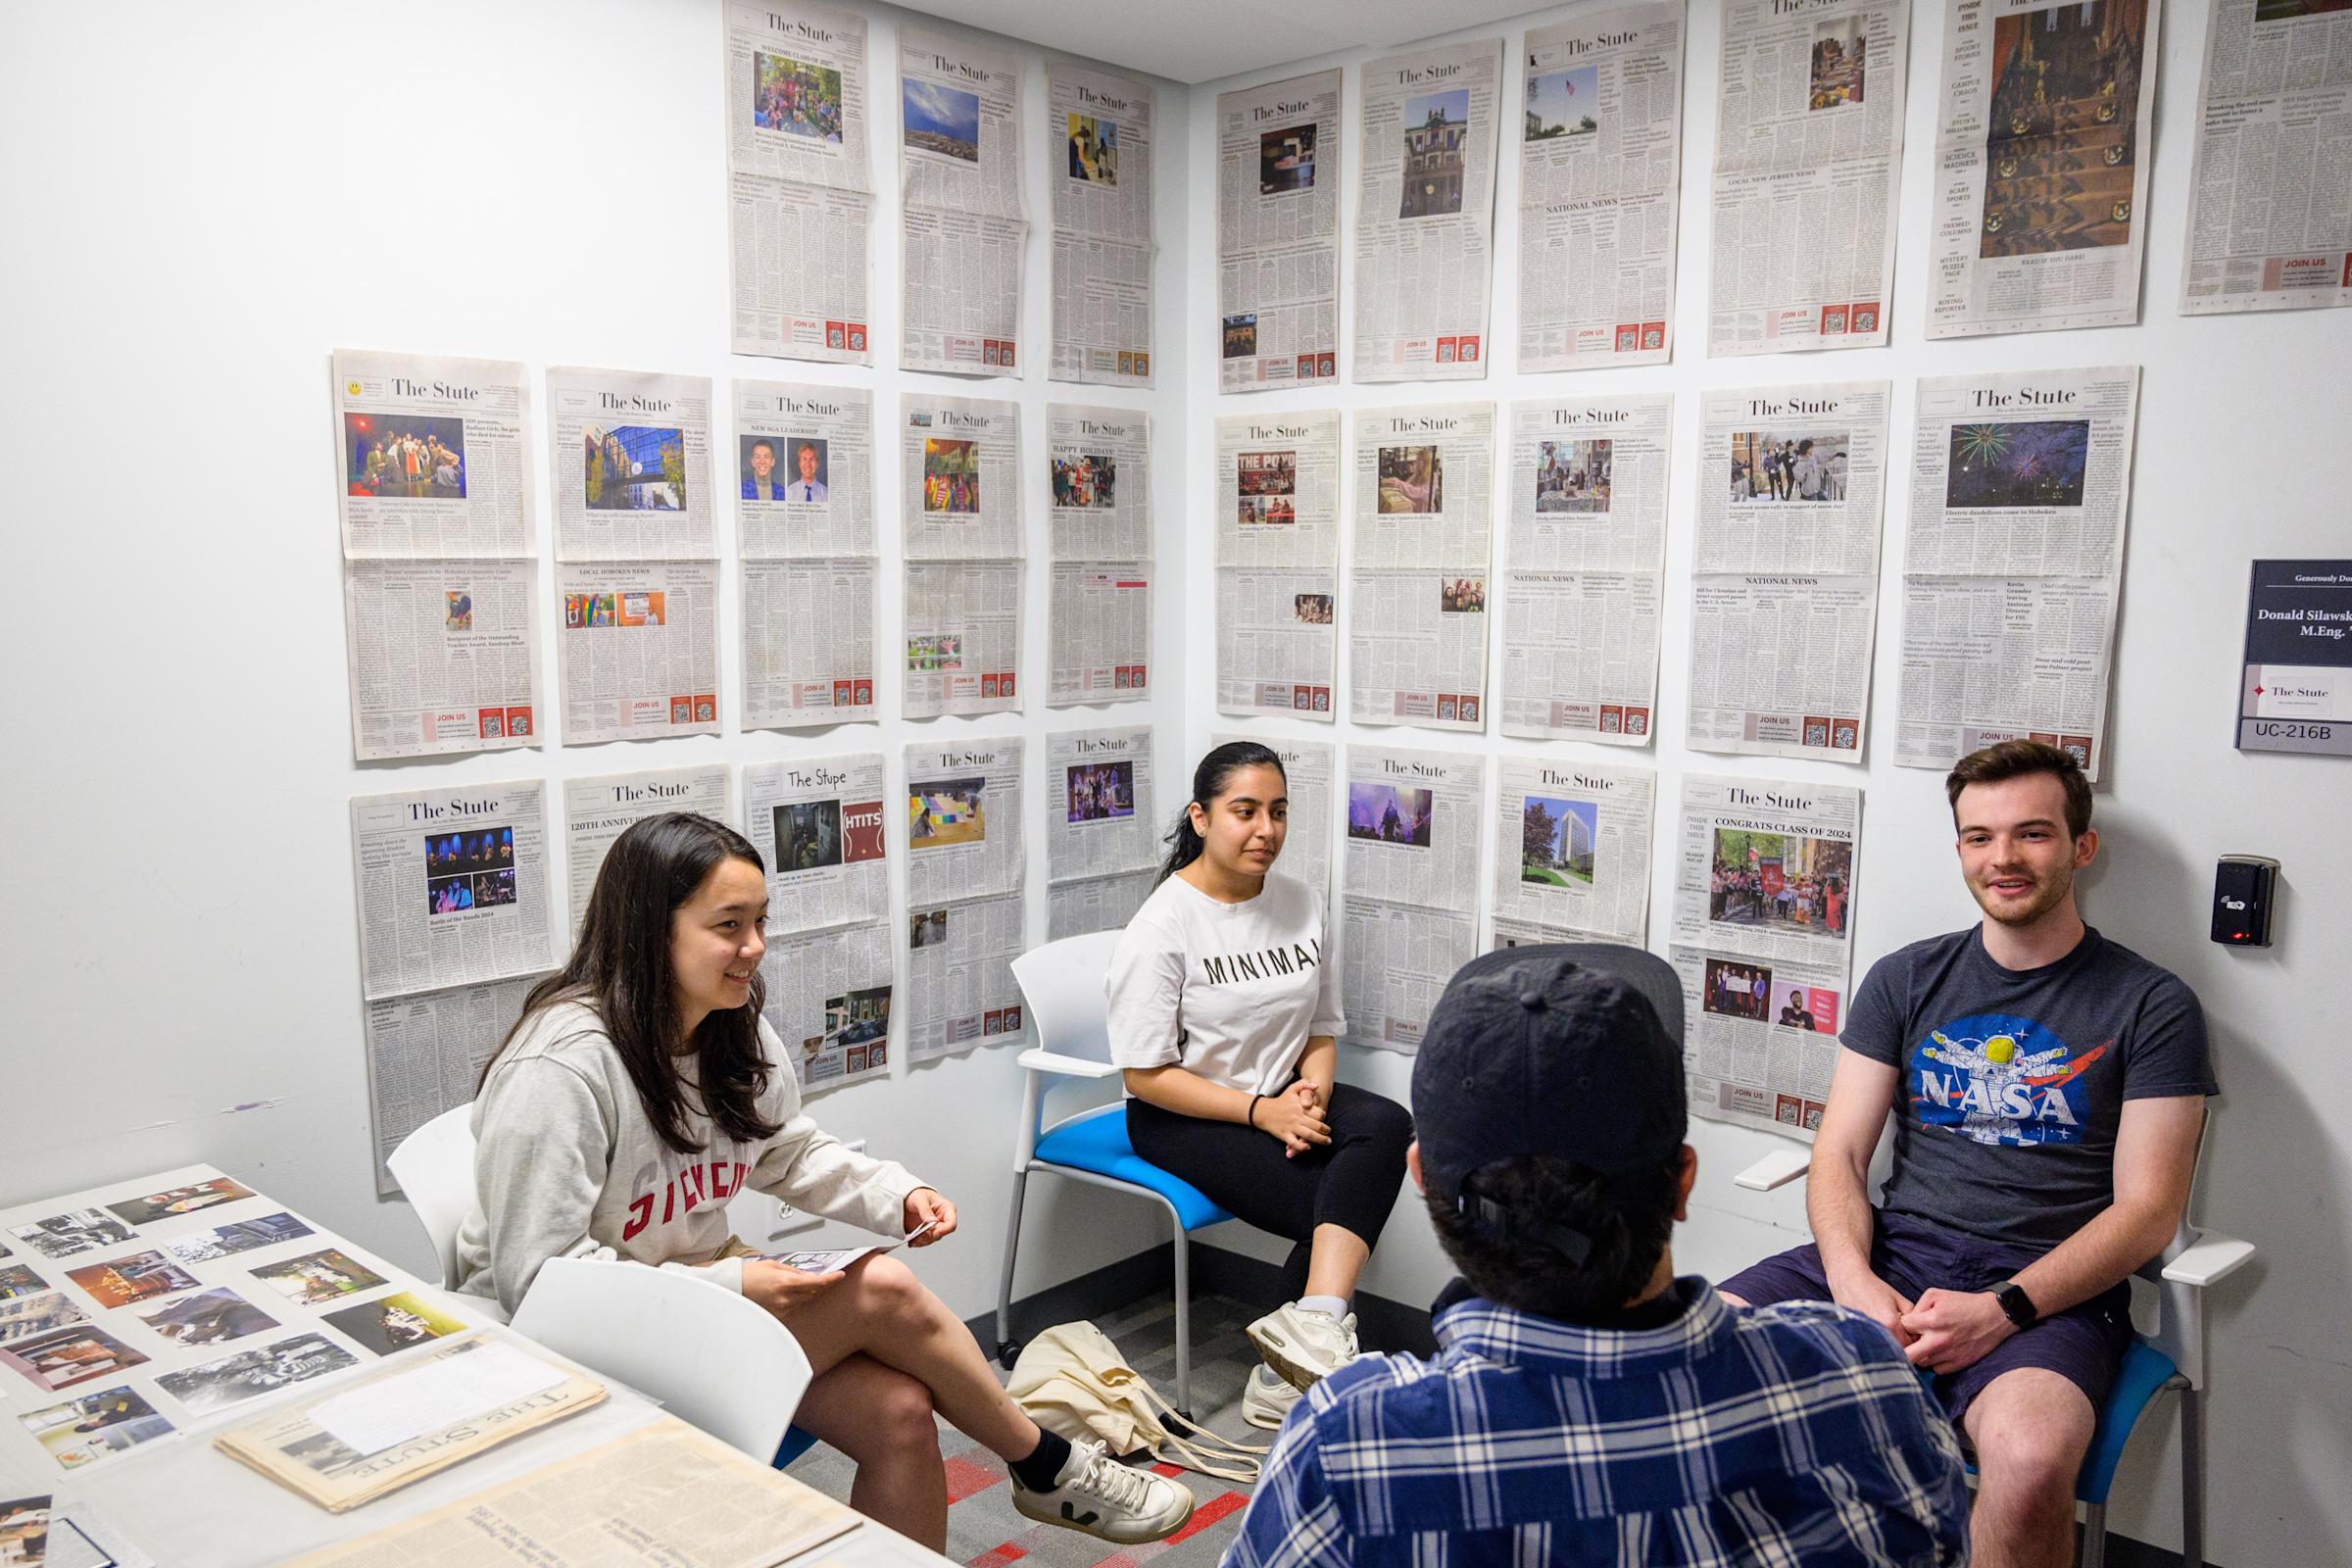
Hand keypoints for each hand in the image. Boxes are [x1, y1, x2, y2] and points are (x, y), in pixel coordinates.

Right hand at [741, 1258, 844, 1318]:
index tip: (840, 1275)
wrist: (731, 1288)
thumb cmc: (748, 1275)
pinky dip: (793, 1300)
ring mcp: (781, 1310)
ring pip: (803, 1300)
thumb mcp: (773, 1265)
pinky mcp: (777, 1316)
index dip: (831, 1279)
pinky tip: (782, 1293)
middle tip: (823, 1277)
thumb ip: (794, 1271)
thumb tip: (809, 1275)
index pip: (817, 1283)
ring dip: (804, 1293)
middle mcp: (785, 1299)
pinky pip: (792, 1307)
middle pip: (813, 1293)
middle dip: (819, 1286)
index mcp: (786, 1283)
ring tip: (791, 1284)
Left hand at [903, 1187, 955, 1244]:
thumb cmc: (917, 1194)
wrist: (905, 1198)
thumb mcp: (920, 1199)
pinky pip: (923, 1241)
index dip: (944, 1230)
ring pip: (931, 1239)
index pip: (951, 1224)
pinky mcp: (925, 1233)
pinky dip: (916, 1242)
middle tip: (918, 1232)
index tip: (934, 1232)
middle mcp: (942, 1220)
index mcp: (946, 1209)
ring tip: (911, 1236)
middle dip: (929, 1235)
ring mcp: (933, 1227)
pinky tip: (910, 1239)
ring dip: (921, 1240)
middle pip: (940, 1234)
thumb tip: (933, 1222)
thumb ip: (925, 1210)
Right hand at [1254, 1087, 1329, 1157]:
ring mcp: (1291, 1127)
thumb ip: (1305, 1084)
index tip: (1323, 1118)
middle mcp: (1297, 1117)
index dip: (1323, 1116)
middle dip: (1326, 1131)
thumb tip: (1317, 1086)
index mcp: (1301, 1106)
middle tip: (1329, 1134)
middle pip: (1317, 1125)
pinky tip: (1308, 1147)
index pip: (1318, 1113)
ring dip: (1320, 1140)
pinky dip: (1302, 1147)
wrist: (1264, 1111)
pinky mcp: (1285, 1135)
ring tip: (1327, 1141)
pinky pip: (1295, 1143)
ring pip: (1309, 1135)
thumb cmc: (1281, 1100)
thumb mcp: (1292, 1089)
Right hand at [1828, 1269, 1917, 1348]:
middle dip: (1902, 1343)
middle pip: (1897, 1350)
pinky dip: (1877, 1341)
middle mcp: (1879, 1332)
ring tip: (1888, 1330)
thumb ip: (1913, 1316)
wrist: (1849, 1281)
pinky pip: (1872, 1345)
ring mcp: (1866, 1336)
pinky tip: (1877, 1331)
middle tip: (1900, 1332)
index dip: (1913, 1339)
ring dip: (1889, 1344)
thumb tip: (1918, 1330)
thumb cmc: (1874, 1288)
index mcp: (1891, 1324)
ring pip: (1885, 1349)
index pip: (1910, 1344)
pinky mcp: (1857, 1336)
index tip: (1911, 1331)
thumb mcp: (1899, 1299)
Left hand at [1899, 1288, 2015, 1372]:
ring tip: (1927, 1343)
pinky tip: (1940, 1351)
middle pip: (1906, 1355)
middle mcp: (1939, 1341)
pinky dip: (1935, 1362)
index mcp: (1932, 1321)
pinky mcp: (1959, 1364)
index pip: (1902, 1328)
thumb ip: (1917, 1306)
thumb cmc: (1964, 1304)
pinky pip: (1937, 1370)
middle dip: (1902, 1348)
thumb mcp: (1937, 1295)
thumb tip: (1907, 1322)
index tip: (1907, 1325)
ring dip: (1920, 1354)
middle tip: (1908, 1341)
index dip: (1902, 1325)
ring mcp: (1949, 1355)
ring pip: (1921, 1363)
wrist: (1994, 1316)